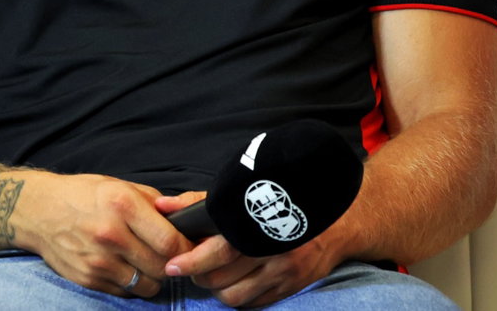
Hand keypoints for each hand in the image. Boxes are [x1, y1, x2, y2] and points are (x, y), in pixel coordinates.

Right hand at [14, 173, 192, 297]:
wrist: (37, 210)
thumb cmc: (81, 195)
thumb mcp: (117, 185)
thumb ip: (152, 201)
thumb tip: (183, 220)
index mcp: (121, 205)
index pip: (171, 241)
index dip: (186, 248)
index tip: (187, 247)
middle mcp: (110, 234)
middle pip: (162, 267)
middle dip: (170, 264)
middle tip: (165, 255)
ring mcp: (98, 260)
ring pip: (147, 285)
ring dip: (151, 277)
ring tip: (142, 261)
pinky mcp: (88, 278)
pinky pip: (126, 291)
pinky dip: (130, 283)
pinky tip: (121, 266)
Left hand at [159, 193, 339, 307]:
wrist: (333, 220)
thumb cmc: (276, 203)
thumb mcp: (239, 195)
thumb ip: (198, 202)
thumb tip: (162, 207)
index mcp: (255, 226)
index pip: (217, 251)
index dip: (191, 262)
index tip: (172, 266)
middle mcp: (271, 251)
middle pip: (221, 278)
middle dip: (200, 276)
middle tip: (191, 267)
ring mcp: (283, 273)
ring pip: (235, 296)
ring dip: (217, 289)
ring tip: (213, 275)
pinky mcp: (292, 287)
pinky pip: (254, 303)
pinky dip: (239, 296)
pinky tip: (235, 282)